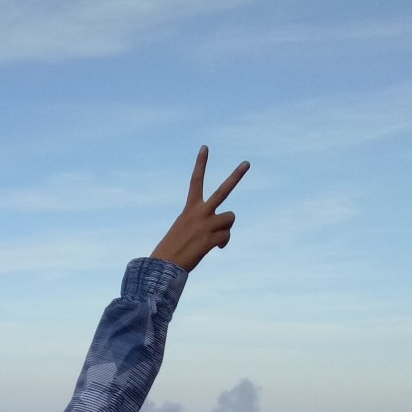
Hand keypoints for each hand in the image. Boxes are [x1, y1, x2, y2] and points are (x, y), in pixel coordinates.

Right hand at [149, 147, 248, 271]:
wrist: (164, 265)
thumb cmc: (173, 248)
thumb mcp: (185, 229)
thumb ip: (204, 224)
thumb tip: (224, 233)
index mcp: (190, 208)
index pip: (195, 181)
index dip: (200, 163)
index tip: (205, 147)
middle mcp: (199, 213)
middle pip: (223, 191)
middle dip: (236, 176)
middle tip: (247, 163)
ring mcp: (206, 225)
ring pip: (230, 217)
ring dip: (226, 227)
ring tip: (217, 237)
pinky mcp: (210, 239)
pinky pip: (226, 236)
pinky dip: (223, 242)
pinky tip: (216, 247)